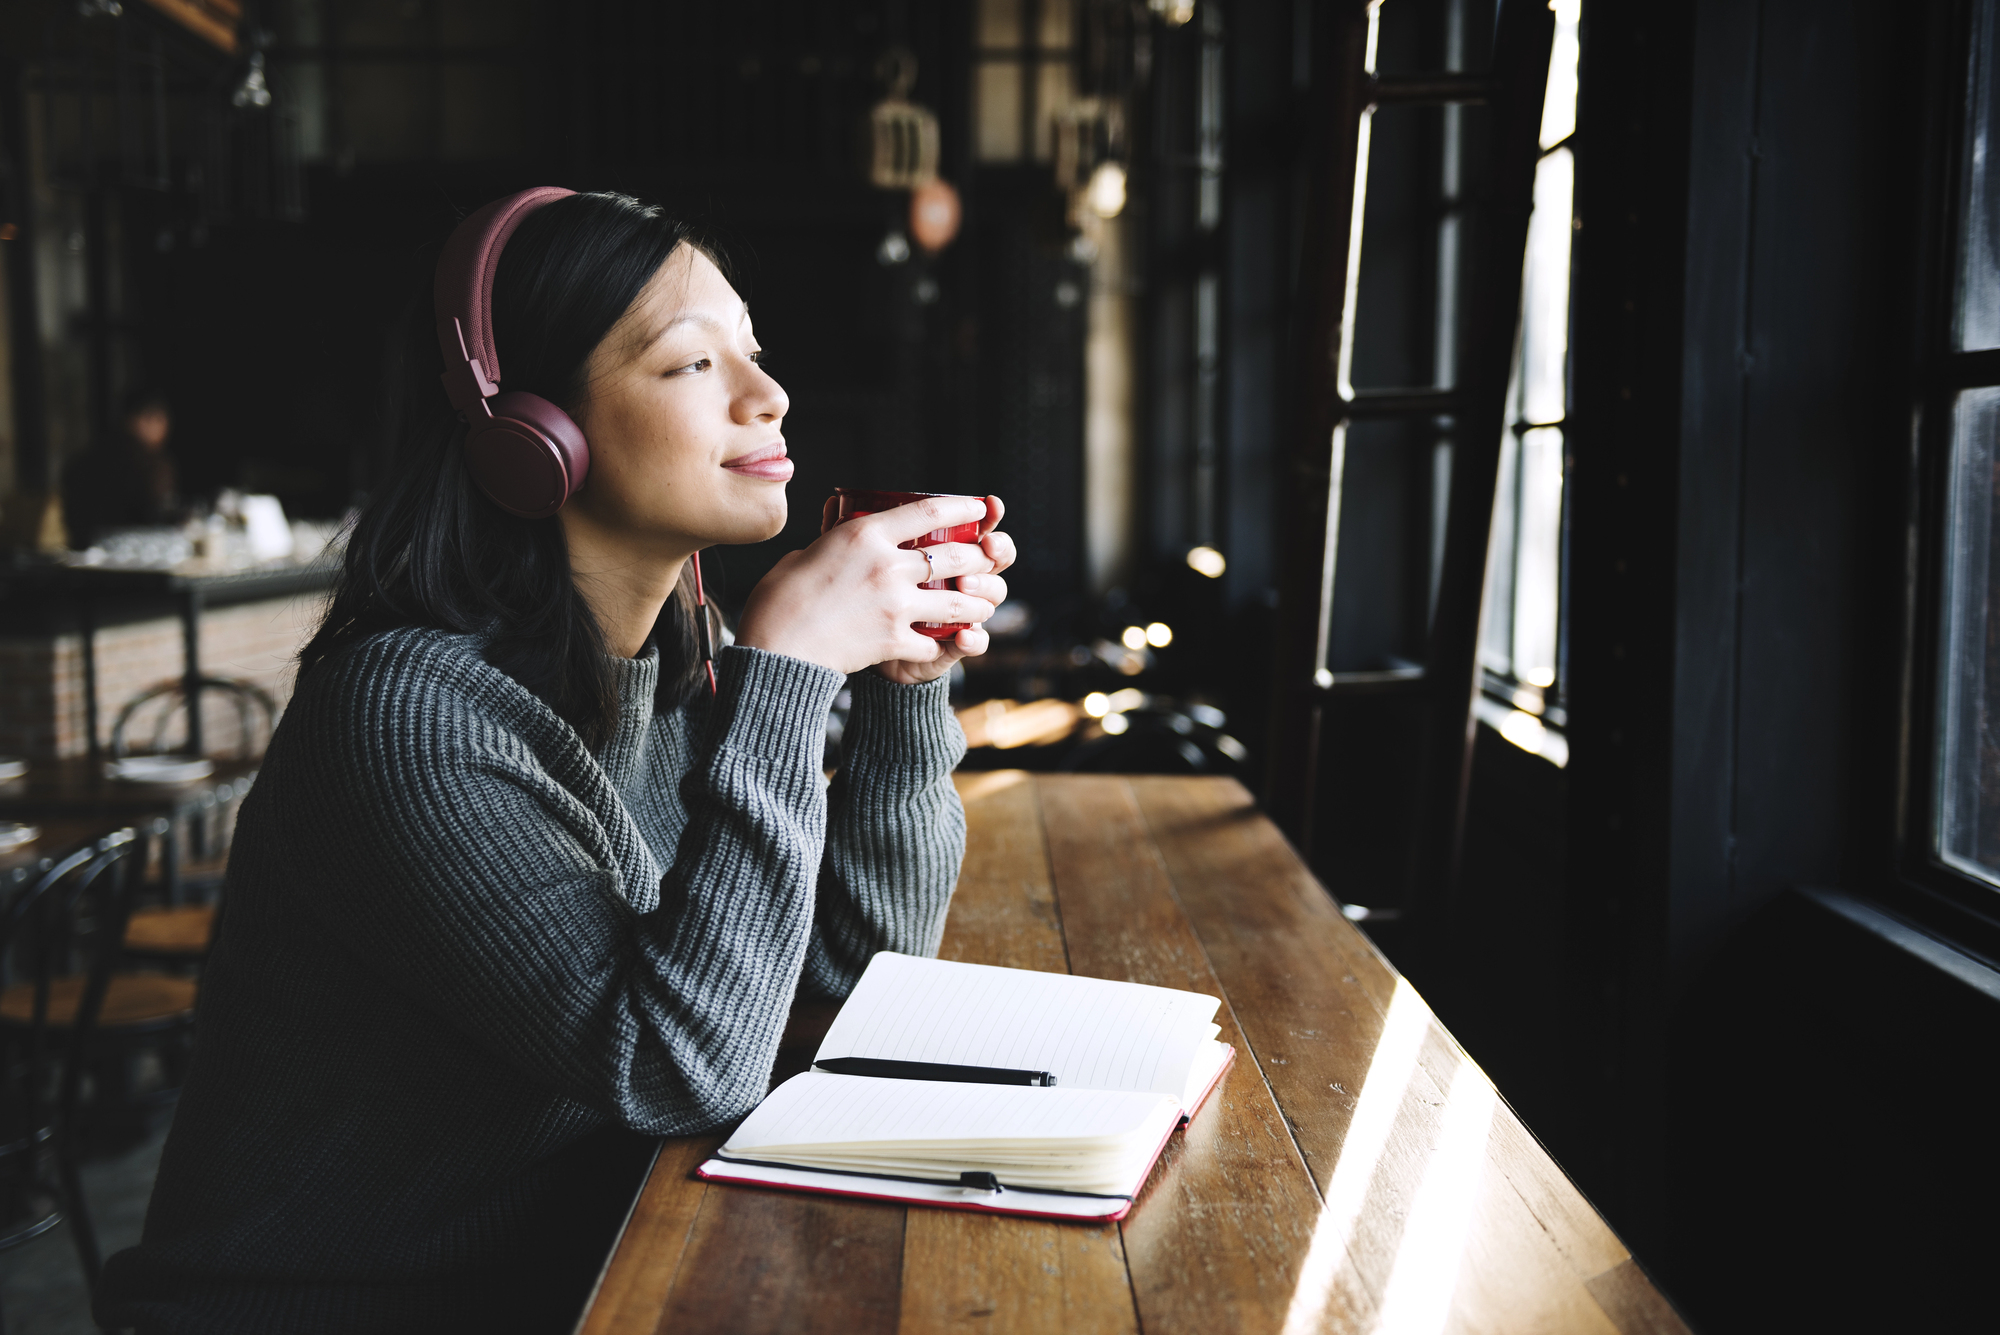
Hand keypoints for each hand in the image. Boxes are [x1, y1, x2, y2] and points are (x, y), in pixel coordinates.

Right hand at [736, 494, 1013, 679]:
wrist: (774, 649)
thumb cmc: (779, 599)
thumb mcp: (804, 553)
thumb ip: (830, 541)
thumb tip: (836, 530)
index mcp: (864, 534)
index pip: (928, 511)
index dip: (962, 507)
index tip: (979, 507)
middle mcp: (888, 566)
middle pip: (954, 555)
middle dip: (980, 557)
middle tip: (987, 559)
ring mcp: (895, 604)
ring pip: (958, 601)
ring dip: (976, 603)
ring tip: (984, 604)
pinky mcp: (894, 640)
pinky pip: (932, 642)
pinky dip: (938, 644)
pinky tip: (940, 643)